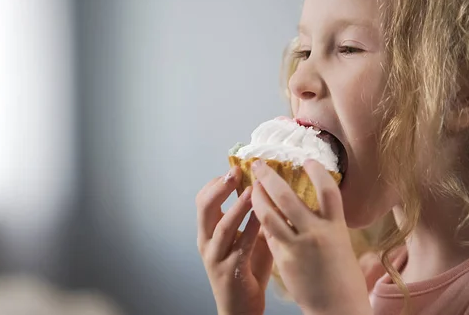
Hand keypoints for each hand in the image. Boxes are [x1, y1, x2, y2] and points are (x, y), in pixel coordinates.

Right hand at [196, 166, 273, 314]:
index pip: (203, 201)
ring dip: (237, 206)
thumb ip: (252, 218)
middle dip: (219, 187)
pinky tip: (263, 216)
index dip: (216, 183)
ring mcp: (216, 258)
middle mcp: (206, 243)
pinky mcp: (230, 271)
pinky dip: (252, 228)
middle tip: (234, 172)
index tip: (232, 169)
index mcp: (207, 233)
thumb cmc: (246, 273)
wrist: (240, 310)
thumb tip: (265, 189)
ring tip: (251, 190)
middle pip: (204, 208)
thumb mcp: (246, 240)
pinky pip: (241, 246)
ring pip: (222, 227)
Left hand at [250, 159, 371, 314]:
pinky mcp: (284, 260)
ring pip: (269, 215)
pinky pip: (269, 236)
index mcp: (335, 227)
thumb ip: (324, 225)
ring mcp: (297, 247)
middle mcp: (316, 234)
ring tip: (251, 187)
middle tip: (260, 165)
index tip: (306, 161)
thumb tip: (310, 208)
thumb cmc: (343, 278)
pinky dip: (262, 223)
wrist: (338, 308)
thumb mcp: (340, 244)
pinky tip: (256, 213)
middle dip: (270, 178)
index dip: (317, 172)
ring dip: (257, 198)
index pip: (328, 191)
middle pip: (288, 197)